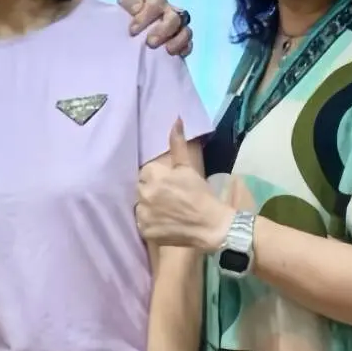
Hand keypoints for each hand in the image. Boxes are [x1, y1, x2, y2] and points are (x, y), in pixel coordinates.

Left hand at [118, 0, 194, 56]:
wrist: (132, 26)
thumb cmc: (129, 11)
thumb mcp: (125, 0)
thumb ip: (130, 0)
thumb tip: (138, 9)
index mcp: (157, 0)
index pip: (156, 3)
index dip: (146, 16)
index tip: (133, 30)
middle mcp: (171, 12)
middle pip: (174, 18)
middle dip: (164, 30)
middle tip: (150, 42)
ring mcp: (178, 28)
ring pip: (186, 32)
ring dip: (177, 41)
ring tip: (167, 50)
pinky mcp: (182, 43)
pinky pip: (188, 45)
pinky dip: (184, 49)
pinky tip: (175, 54)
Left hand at [137, 119, 231, 248]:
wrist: (211, 225)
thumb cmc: (201, 194)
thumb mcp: (188, 167)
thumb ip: (177, 143)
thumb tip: (176, 119)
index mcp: (152, 174)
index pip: (145, 172)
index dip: (157, 178)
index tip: (169, 185)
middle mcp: (144, 193)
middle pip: (140, 189)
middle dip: (151, 191)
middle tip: (169, 198)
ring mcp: (143, 214)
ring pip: (139, 206)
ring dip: (149, 207)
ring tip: (167, 211)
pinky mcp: (145, 230)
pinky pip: (142, 223)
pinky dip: (150, 223)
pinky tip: (164, 222)